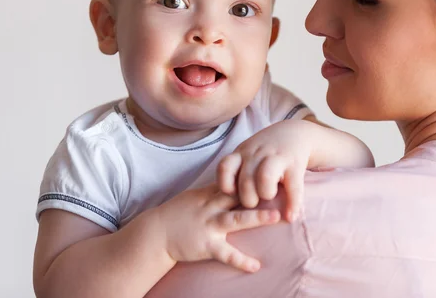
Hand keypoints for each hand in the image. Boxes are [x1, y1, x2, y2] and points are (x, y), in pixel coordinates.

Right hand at [152, 185, 280, 272]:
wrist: (156, 233)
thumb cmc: (178, 213)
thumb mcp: (195, 196)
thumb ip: (215, 190)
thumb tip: (235, 182)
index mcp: (209, 193)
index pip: (234, 180)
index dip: (253, 175)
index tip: (272, 169)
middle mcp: (211, 206)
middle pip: (238, 195)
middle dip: (258, 190)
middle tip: (280, 185)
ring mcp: (209, 225)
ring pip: (235, 219)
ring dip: (256, 217)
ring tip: (276, 217)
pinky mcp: (206, 245)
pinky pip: (225, 253)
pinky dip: (240, 260)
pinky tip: (255, 266)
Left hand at [217, 120, 316, 221]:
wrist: (294, 133)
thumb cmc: (264, 151)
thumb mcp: (246, 154)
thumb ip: (236, 171)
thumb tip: (222, 199)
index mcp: (241, 154)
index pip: (225, 167)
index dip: (225, 184)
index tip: (231, 193)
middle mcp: (257, 155)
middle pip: (245, 180)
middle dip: (248, 198)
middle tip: (253, 203)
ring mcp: (276, 158)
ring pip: (264, 178)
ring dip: (265, 194)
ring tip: (269, 198)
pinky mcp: (295, 165)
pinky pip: (293, 187)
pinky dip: (292, 205)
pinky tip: (290, 217)